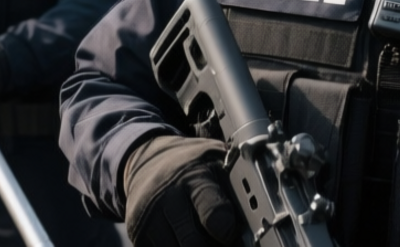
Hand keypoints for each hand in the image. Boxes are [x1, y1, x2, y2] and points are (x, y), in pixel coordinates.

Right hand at [124, 135, 239, 246]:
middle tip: (224, 239)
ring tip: (206, 236)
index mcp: (194, 177)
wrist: (147, 161)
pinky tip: (184, 238)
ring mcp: (148, 219)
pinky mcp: (137, 236)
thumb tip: (262, 211)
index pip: (213, 212)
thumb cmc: (193, 164)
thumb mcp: (217, 160)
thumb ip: (237, 183)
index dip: (227, 230)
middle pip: (194, 243)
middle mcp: (167, 198)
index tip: (233, 233)